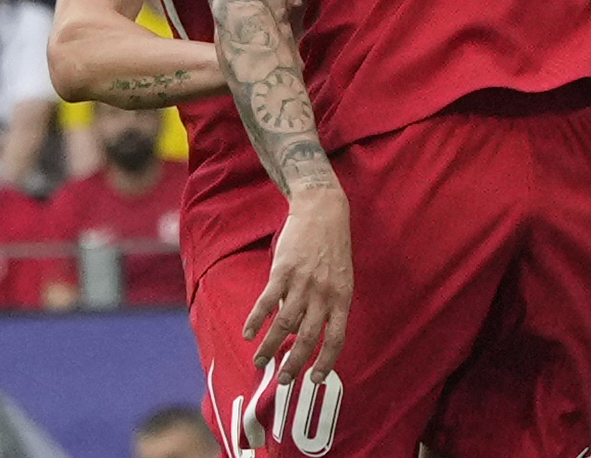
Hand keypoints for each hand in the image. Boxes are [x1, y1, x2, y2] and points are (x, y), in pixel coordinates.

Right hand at [246, 186, 351, 384]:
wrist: (322, 210)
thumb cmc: (332, 245)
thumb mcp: (341, 277)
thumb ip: (330, 304)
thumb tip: (312, 329)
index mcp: (342, 298)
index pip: (336, 339)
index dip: (325, 362)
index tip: (314, 379)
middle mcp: (323, 295)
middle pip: (307, 338)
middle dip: (294, 363)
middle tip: (282, 380)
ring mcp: (302, 283)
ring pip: (284, 324)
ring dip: (271, 347)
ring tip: (260, 363)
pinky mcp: (282, 272)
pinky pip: (267, 302)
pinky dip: (256, 320)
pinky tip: (248, 334)